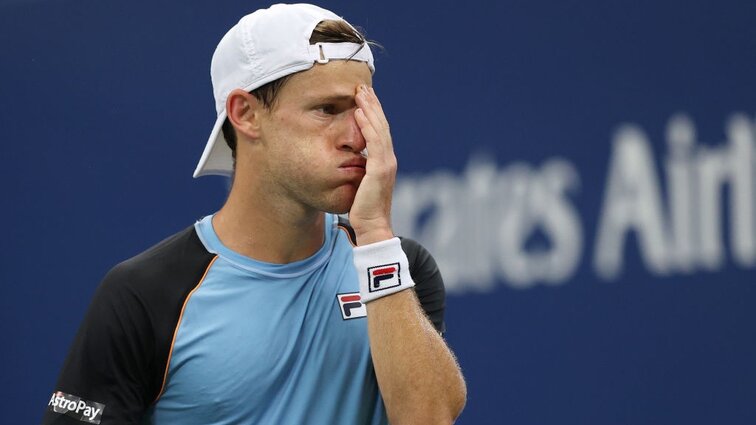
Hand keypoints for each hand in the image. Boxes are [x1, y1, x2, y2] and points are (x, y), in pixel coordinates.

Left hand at [350, 85, 395, 244]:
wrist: (372, 227)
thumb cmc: (363, 209)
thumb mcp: (360, 184)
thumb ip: (358, 169)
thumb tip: (350, 160)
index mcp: (384, 162)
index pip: (378, 131)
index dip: (372, 113)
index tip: (362, 97)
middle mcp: (388, 159)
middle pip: (381, 125)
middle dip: (371, 104)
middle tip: (361, 86)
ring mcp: (386, 163)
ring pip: (379, 129)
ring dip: (369, 109)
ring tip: (360, 93)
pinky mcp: (380, 169)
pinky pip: (374, 142)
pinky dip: (367, 125)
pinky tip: (359, 112)